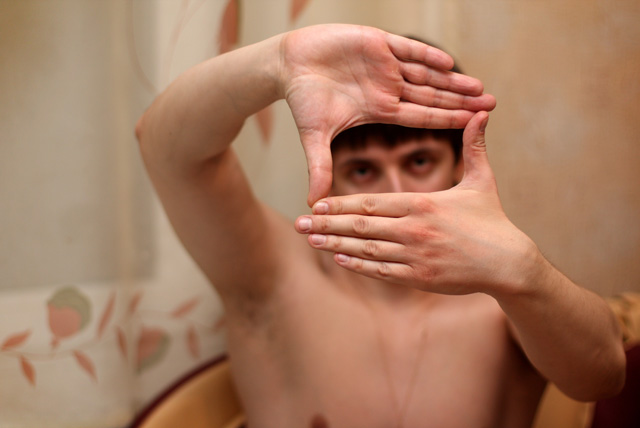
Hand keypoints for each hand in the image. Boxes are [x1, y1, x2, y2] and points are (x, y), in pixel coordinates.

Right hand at [279, 24, 496, 204]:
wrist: (289, 65)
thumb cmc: (303, 99)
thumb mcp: (315, 136)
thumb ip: (320, 167)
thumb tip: (313, 203)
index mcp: (381, 109)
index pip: (421, 116)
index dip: (447, 119)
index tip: (473, 124)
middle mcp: (388, 87)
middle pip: (432, 95)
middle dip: (461, 99)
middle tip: (491, 104)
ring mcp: (385, 65)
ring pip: (426, 72)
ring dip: (452, 79)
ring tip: (479, 87)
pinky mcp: (376, 42)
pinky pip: (407, 49)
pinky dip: (426, 55)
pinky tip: (447, 63)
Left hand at [294, 112, 535, 295]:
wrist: (508, 262)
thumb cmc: (492, 220)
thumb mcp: (483, 180)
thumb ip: (474, 147)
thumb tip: (479, 113)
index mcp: (423, 205)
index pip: (372, 204)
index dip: (341, 205)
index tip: (317, 203)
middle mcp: (414, 230)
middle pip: (360, 227)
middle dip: (326, 225)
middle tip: (298, 223)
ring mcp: (415, 256)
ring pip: (366, 250)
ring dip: (335, 246)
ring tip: (311, 240)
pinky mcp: (420, 278)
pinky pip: (382, 271)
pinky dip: (359, 265)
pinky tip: (339, 260)